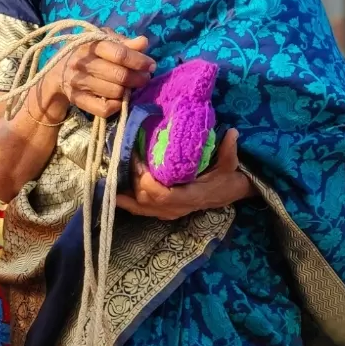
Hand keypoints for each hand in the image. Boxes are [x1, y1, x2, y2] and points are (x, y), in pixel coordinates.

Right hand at [47, 35, 154, 119]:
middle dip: (138, 78)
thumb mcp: (103, 41)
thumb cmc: (87, 53)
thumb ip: (123, 42)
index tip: (151, 65)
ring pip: (114, 92)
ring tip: (129, 87)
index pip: (120, 54)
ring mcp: (78, 83)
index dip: (139, 61)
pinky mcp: (77, 100)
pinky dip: (116, 105)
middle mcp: (82, 64)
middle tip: (144, 78)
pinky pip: (104, 108)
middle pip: (119, 76)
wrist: (57, 73)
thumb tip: (143, 42)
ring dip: (127, 91)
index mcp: (91, 45)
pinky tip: (118, 99)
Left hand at [116, 129, 251, 219]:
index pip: (164, 196)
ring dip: (125, 192)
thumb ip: (230, 151)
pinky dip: (126, 201)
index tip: (139, 163)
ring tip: (111, 174)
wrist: (226, 193)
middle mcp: (176, 208)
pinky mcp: (162, 211)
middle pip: (146, 200)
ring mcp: (168, 212)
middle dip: (133, 180)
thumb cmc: (226, 178)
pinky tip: (113, 191)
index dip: (148, 183)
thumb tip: (233, 133)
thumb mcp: (230, 164)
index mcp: (190, 197)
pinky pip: (140, 209)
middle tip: (126, 158)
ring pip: (140, 207)